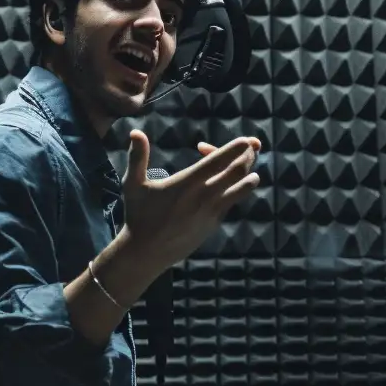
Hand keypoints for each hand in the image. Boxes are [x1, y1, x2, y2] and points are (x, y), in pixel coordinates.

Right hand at [121, 129, 261, 273]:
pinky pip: (232, 202)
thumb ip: (137, 157)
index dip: (236, 148)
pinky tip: (236, 180)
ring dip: (250, 173)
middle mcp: (204, 196)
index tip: (247, 140)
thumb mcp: (133, 185)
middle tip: (252, 144)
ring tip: (250, 161)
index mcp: (187, 183)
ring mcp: (212, 212)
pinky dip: (238, 189)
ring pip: (241, 188)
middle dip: (248, 156)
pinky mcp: (214, 224)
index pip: (218, 161)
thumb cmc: (138, 215)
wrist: (146, 254)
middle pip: (237, 171)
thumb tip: (135, 131)